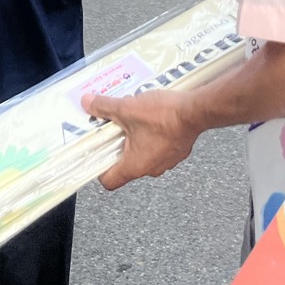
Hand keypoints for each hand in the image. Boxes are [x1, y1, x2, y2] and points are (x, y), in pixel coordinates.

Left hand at [81, 87, 197, 189]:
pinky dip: (153, 136)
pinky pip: (158, 147)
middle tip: (114, 128)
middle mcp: (151, 169)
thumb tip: (89, 103)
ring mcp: (166, 161)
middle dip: (118, 146)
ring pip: (143, 155)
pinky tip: (152, 118)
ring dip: (137, 139)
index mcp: (135, 166)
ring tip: (134, 119)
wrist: (196, 110)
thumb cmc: (165, 116)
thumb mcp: (127, 108)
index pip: (110, 181)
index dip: (100, 169)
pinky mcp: (177, 151)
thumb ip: (104, 107)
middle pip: (126, 165)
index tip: (97, 153)